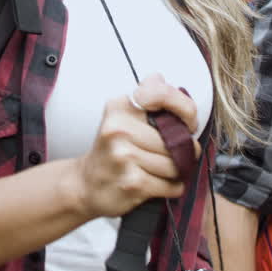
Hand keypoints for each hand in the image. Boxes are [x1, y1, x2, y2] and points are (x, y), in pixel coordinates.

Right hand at [64, 74, 200, 218]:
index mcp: (119, 106)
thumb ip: (149, 97)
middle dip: (180, 150)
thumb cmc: (114, 149)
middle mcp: (119, 128)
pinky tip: (153, 184)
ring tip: (156, 170)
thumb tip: (164, 82)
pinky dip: (170, 188)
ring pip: (177, 164)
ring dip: (175, 172)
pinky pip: (172, 186)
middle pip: (177, 138)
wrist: (85, 184)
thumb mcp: (124, 116)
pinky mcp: (132, 183)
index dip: (184, 110)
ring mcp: (124, 156)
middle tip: (164, 153)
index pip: (162, 94)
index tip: (185, 122)